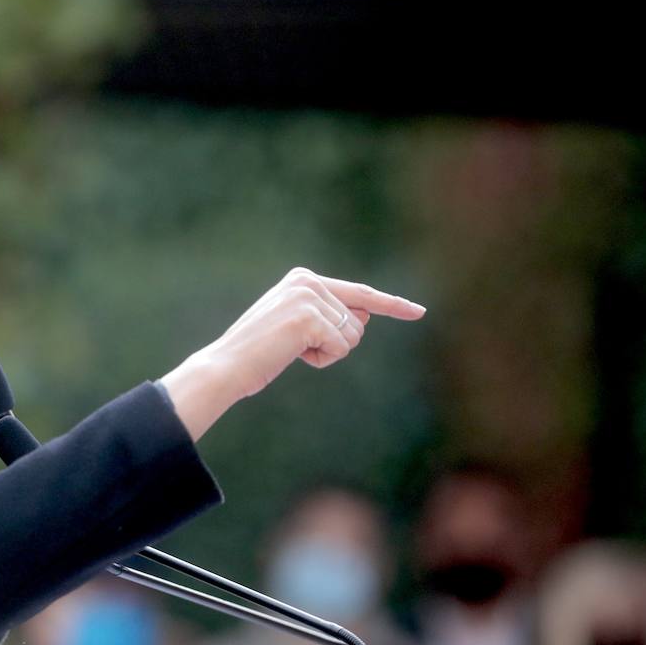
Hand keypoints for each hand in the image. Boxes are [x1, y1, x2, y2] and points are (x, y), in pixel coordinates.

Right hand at [160, 267, 425, 440]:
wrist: (226, 366)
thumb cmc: (258, 354)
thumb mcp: (296, 329)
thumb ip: (329, 316)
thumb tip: (364, 316)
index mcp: (303, 278)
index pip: (359, 292)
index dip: (392, 305)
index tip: (418, 312)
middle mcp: (307, 280)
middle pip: (359, 320)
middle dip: (336, 343)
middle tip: (296, 348)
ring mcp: (309, 297)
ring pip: (353, 336)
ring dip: (327, 352)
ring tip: (291, 351)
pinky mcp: (310, 318)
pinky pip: (341, 348)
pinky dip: (322, 359)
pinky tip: (293, 355)